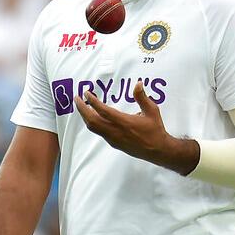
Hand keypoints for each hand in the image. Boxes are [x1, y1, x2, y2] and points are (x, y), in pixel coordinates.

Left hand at [75, 81, 197, 173]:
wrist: (157, 150)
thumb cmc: (155, 129)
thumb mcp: (152, 110)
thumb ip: (142, 97)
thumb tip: (137, 83)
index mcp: (124, 122)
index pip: (103, 111)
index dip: (92, 102)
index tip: (86, 93)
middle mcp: (116, 132)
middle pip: (92, 120)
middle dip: (82, 109)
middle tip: (77, 99)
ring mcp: (113, 139)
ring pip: (94, 128)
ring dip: (86, 117)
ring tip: (82, 107)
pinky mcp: (114, 144)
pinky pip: (99, 132)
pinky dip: (93, 123)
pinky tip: (94, 117)